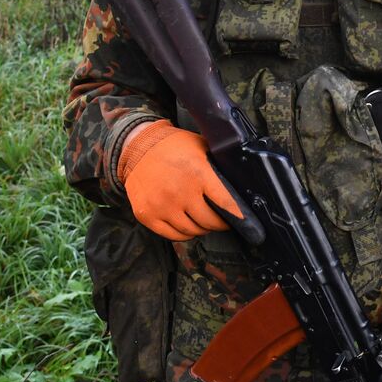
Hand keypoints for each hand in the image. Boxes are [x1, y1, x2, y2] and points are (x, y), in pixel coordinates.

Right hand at [120, 121, 261, 243]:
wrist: (137, 147)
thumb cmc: (174, 146)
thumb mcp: (201, 146)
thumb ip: (218, 164)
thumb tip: (239, 180)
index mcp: (199, 174)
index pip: (226, 203)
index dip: (238, 215)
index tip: (244, 220)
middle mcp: (181, 192)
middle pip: (209, 221)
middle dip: (219, 223)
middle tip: (221, 219)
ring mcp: (163, 206)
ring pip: (192, 231)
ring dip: (201, 228)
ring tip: (203, 220)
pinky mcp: (147, 215)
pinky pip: (173, 236)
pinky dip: (184, 233)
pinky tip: (187, 224)